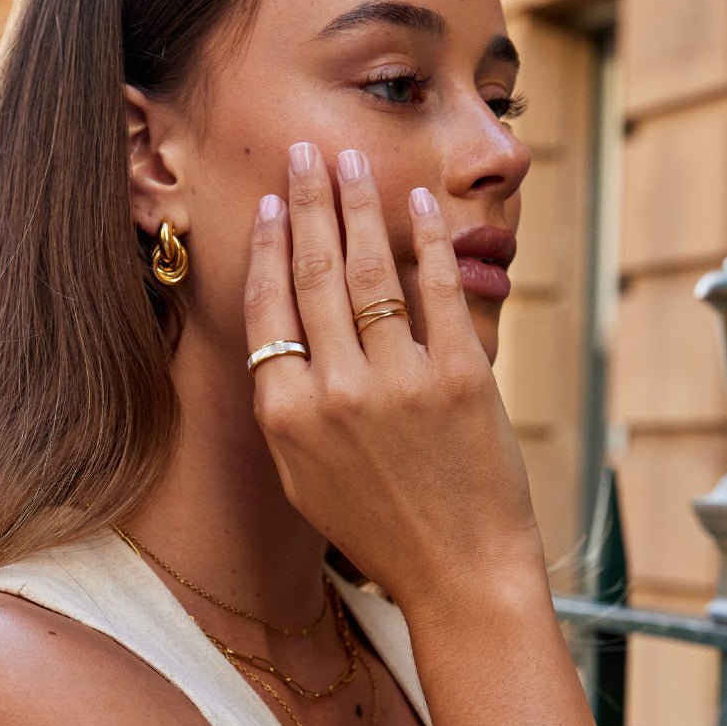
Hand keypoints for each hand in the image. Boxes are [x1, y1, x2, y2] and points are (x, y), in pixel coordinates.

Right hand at [244, 142, 544, 609]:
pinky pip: (438, 290)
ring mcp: (398, 380)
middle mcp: (333, 390)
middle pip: (312, 274)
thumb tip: (281, 336)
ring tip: (349, 162)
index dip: (266, 248)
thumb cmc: (376, 529)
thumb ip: (285, 406)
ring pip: (368, 270)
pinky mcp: (460, 376)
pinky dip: (428, 239)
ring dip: (357, 206)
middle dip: (306, 203)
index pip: (268, 307)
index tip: (268, 206)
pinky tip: (417, 202)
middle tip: (304, 155)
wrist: (458, 570)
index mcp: (286, 415)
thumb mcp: (303, 477)